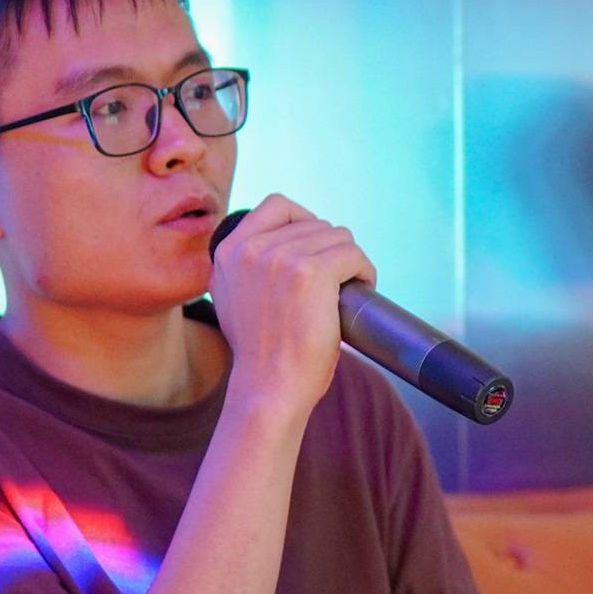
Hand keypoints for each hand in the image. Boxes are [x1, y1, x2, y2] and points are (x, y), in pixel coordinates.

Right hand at [208, 195, 375, 418]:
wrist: (269, 387)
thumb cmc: (262, 353)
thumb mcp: (233, 298)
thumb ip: (246, 266)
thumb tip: (279, 243)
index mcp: (227, 251)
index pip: (278, 206)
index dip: (306, 221)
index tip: (318, 249)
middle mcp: (249, 248)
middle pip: (315, 223)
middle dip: (332, 250)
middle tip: (338, 281)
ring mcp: (279, 257)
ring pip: (338, 236)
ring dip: (350, 261)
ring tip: (349, 288)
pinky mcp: (310, 272)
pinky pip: (353, 254)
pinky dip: (365, 271)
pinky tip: (363, 288)